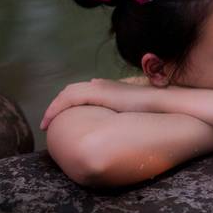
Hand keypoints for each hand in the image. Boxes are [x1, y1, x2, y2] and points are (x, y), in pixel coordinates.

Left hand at [40, 78, 156, 130]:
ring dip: (54, 108)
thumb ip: (126, 116)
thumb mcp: (137, 114)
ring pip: (67, 94)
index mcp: (111, 89)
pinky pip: (69, 99)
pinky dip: (56, 108)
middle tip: (49, 122)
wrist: (166, 102)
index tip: (64, 119)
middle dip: (58, 106)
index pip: (83, 93)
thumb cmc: (157, 111)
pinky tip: (50, 121)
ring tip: (46, 123)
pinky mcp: (98, 93)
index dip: (70, 104)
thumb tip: (118, 127)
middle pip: (72, 92)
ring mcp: (100, 87)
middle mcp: (103, 85)